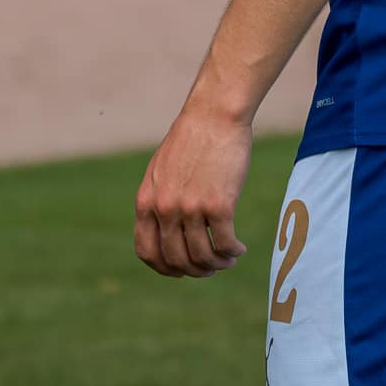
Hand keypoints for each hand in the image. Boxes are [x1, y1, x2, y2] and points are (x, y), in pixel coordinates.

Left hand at [134, 102, 251, 278]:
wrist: (214, 115)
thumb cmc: (191, 140)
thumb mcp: (161, 171)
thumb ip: (159, 202)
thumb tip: (166, 235)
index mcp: (146, 200)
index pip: (147, 251)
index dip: (165, 268)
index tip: (182, 270)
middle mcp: (165, 208)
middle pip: (177, 260)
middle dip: (196, 270)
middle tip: (212, 266)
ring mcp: (190, 207)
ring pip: (202, 257)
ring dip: (218, 264)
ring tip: (228, 257)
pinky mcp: (218, 204)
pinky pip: (225, 244)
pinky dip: (233, 252)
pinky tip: (239, 247)